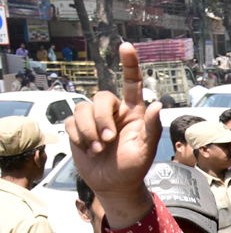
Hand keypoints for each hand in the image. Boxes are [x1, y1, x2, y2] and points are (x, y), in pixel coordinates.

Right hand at [64, 43, 159, 225]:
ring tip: (100, 149)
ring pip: (83, 109)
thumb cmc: (133, 167)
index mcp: (134, 113)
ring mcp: (94, 120)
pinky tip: (89, 150)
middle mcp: (114, 112)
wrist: (114, 185)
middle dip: (102, 119)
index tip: (126, 46)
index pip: (131, 84)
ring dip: (90, 131)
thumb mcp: (146, 150)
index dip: (129, 64)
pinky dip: (79, 137)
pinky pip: (71, 122)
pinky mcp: (77, 129)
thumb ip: (151, 127)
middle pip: (101, 97)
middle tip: (109, 140)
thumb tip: (156, 104)